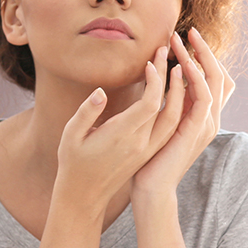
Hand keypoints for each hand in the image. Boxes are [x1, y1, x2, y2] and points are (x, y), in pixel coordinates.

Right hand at [55, 45, 179, 212]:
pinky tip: (172, 90)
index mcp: (121, 136)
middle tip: (164, 52)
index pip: (149, 105)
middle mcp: (140, 143)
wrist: (84, 196)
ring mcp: (147, 149)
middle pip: (165, 107)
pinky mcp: (149, 152)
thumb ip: (86, 112)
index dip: (154, 81)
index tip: (149, 62)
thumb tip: (100, 92)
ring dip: (176, 91)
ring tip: (173, 66)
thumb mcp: (70, 136)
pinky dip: (175, 106)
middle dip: (168, 77)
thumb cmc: (73, 162)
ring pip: (172, 118)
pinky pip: (169, 127)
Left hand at [132, 28, 234, 201]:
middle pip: (220, 75)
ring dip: (198, 57)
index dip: (204, 57)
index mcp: (202, 116)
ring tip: (182, 39)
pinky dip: (195, 78)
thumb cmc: (150, 158)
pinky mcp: (197, 130)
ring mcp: (207, 124)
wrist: (151, 188)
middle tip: (188, 31)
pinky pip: (203, 97)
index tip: (185, 40)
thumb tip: (162, 82)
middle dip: (204, 51)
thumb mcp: (161, 125)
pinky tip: (182, 64)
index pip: (214, 79)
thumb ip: (168, 105)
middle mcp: (210, 118)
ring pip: (214, 80)